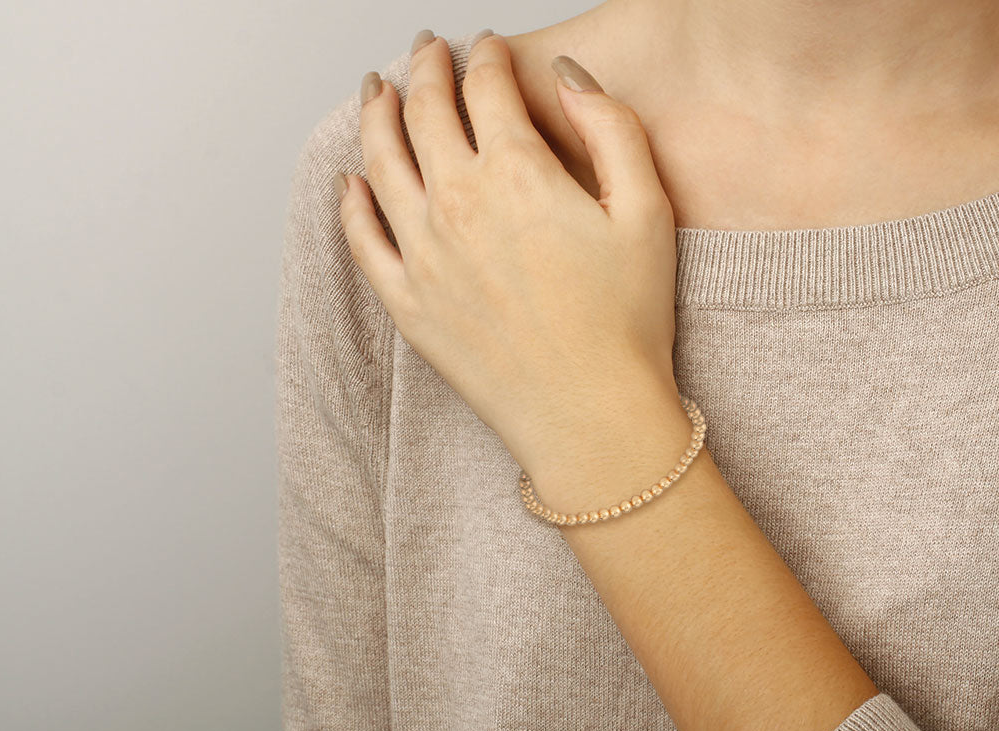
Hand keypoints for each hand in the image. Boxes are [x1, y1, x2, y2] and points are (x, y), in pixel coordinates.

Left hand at [336, 31, 682, 473]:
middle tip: (425, 49)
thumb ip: (610, 127)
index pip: (486, 89)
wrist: (591, 416)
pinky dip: (351, 202)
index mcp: (516, 174)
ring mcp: (423, 255)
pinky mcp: (407, 303)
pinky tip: (351, 181)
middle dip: (424, 68)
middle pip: (425, 112)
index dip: (484, 55)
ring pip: (380, 162)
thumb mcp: (647, 210)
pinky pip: (362, 240)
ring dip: (375, 116)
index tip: (485, 45)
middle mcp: (457, 204)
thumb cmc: (627, 322)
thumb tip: (568, 75)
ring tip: (375, 91)